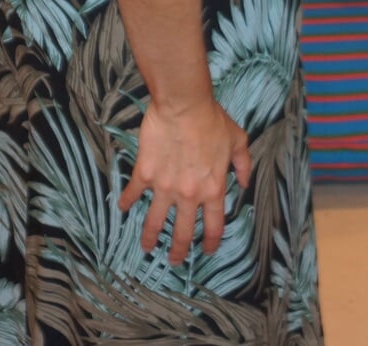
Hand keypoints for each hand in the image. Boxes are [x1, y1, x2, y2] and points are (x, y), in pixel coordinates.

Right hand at [119, 99, 253, 264]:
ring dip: (149, 237)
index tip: (206, 251)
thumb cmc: (212, 121)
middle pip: (182, 232)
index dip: (210, 242)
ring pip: (154, 221)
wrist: (184, 106)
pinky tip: (123, 209)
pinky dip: (127, 203)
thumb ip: (243, 165)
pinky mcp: (145, 174)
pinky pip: (133, 194)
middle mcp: (189, 194)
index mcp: (213, 189)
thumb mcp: (238, 141)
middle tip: (173, 261)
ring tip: (146, 247)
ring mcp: (164, 187)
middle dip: (177, 251)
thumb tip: (244, 183)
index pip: (213, 225)